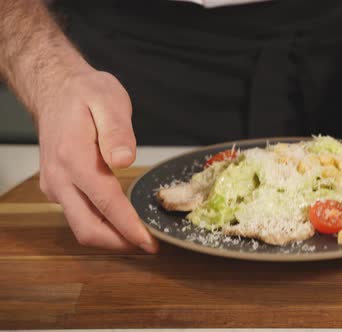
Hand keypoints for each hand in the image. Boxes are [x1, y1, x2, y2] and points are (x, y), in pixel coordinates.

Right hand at [36, 69, 157, 252]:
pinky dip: (101, 225)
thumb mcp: (108, 99)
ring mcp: (55, 185)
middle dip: (120, 243)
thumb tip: (124, 159)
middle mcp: (60, 178)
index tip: (149, 242)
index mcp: (73, 158)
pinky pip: (79, 216)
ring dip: (111, 238)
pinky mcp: (58, 188)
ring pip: (81, 226)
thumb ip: (117, 130)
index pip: (105, 203)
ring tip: (141, 237)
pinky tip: (122, 221)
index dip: (128, 227)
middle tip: (150, 247)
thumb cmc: (84, 94)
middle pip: (87, 229)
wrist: (55, 90)